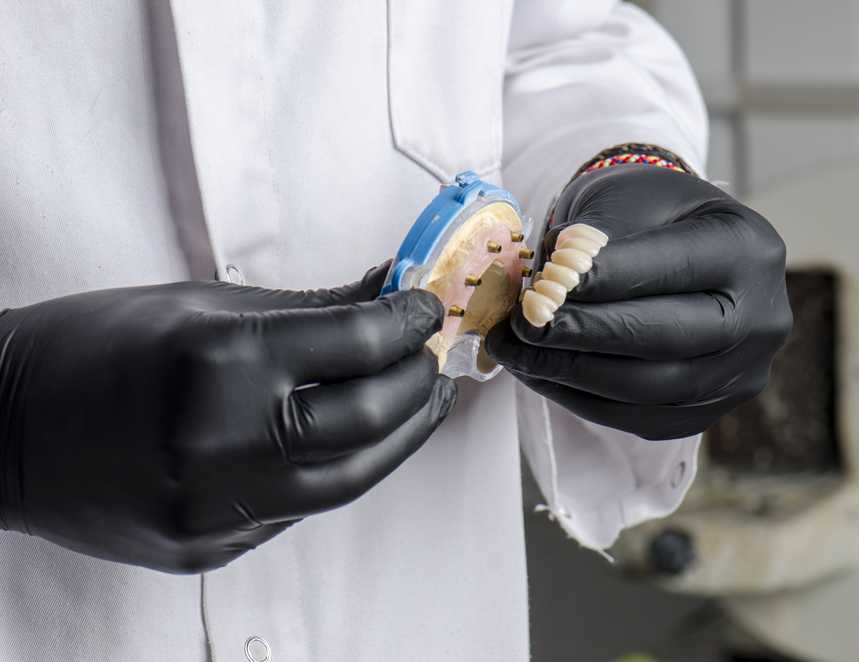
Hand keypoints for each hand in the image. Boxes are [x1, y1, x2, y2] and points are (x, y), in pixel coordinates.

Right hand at [0, 263, 455, 572]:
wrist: (0, 428)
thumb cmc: (91, 349)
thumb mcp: (198, 306)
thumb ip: (306, 307)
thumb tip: (383, 293)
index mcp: (219, 361)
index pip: (356, 344)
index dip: (406, 323)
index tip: (426, 310)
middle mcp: (223, 439)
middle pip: (368, 418)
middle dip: (416, 382)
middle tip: (431, 358)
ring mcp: (215, 505)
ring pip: (352, 478)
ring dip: (401, 437)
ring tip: (421, 404)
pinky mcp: (207, 545)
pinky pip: (302, 508)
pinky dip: (343, 470)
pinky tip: (360, 442)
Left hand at [487, 164, 791, 439]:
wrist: (677, 245)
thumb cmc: (648, 216)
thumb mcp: (627, 199)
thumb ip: (595, 237)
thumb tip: (548, 286)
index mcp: (748, 248)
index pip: (672, 270)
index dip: (603, 280)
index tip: (543, 284)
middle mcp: (761, 317)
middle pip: (667, 338)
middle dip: (585, 333)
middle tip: (524, 324)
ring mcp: (741, 372)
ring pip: (650, 388)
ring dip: (572, 372)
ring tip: (516, 349)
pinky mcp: (708, 410)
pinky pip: (638, 417)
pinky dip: (580, 398)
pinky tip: (540, 372)